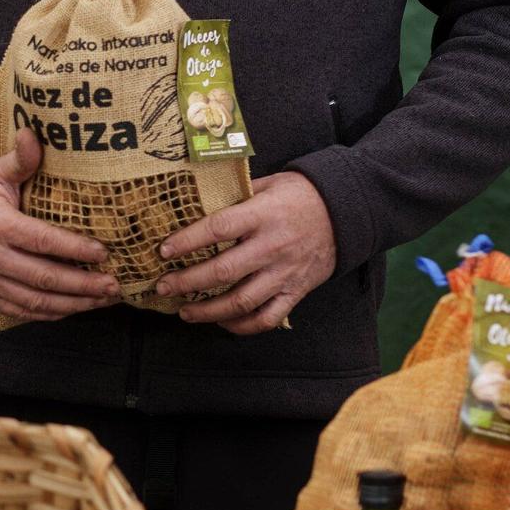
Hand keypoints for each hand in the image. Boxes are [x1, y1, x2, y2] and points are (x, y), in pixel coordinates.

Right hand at [0, 126, 118, 321]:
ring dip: (72, 304)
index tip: (103, 253)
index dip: (75, 249)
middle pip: (44, 279)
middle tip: (114, 285)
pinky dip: (48, 313)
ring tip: (101, 299)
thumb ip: (19, 158)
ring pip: (35, 301)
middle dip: (84, 285)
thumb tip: (34, 134)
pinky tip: (72, 308)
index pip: (43, 241)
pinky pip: (19, 310)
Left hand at [153, 171, 336, 332]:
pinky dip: (242, 326)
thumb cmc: (299, 194)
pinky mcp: (296, 291)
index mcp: (263, 214)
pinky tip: (222, 322)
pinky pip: (267, 318)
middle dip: (188, 282)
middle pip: (224, 271)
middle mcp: (272, 246)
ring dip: (209, 311)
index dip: (187, 240)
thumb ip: (235, 195)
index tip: (163, 249)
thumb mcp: (268, 183)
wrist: (346, 212)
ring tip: (185, 312)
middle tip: (164, 287)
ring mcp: (285, 272)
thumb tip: (196, 201)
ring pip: (242, 301)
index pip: (218, 229)